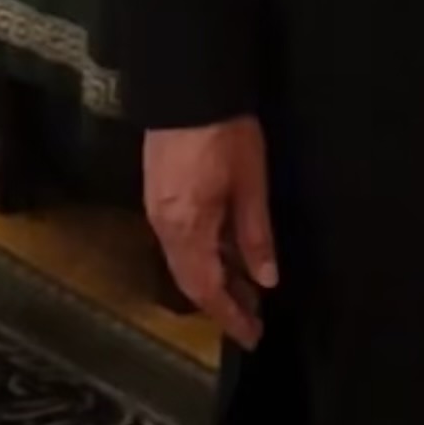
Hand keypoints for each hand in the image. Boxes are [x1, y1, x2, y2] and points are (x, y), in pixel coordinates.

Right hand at [145, 117, 278, 348]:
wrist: (188, 87)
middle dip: (222, 304)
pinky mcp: (158, 195)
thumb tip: (266, 280)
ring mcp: (156, 211)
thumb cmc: (226, 133)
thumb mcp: (251, 183)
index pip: (207, 288)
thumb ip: (256, 235)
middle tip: (253, 320)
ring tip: (247, 292)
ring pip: (184, 262)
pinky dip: (203, 257)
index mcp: (187, 228)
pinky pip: (180, 242)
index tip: (252, 336)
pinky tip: (225, 255)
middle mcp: (164, 227)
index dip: (230, 316)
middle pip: (190, 281)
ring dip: (214, 280)